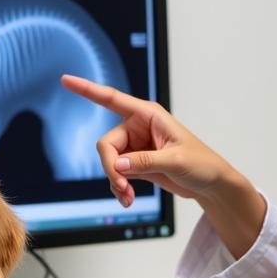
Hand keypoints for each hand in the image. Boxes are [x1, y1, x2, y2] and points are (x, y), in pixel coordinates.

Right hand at [59, 74, 231, 206]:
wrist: (210, 184)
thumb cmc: (202, 163)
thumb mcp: (176, 161)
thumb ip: (145, 161)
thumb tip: (117, 165)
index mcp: (148, 115)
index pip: (112, 98)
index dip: (87, 89)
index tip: (65, 80)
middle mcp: (138, 127)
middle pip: (106, 144)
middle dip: (110, 168)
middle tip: (122, 186)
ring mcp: (135, 146)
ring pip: (109, 162)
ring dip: (115, 181)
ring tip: (128, 197)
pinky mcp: (135, 163)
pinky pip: (115, 174)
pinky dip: (119, 187)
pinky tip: (127, 198)